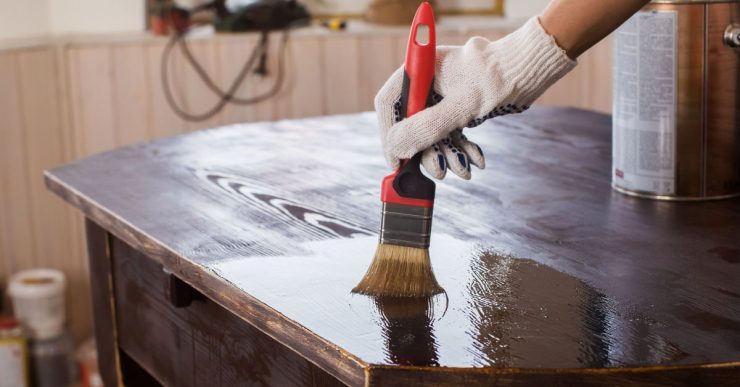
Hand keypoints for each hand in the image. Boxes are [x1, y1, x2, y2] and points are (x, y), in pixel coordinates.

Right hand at [375, 17, 575, 179]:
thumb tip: (397, 148)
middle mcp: (426, 82)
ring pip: (432, 132)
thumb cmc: (497, 79)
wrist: (531, 70)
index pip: (389, 104)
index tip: (397, 162)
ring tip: (463, 171)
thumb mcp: (460, 107)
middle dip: (426, 151)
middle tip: (439, 171)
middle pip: (410, 123)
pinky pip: (450, 132)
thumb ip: (426, 127)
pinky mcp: (457, 107)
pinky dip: (461, 149)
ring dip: (446, 154)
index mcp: (420, 70)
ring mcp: (441, 95)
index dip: (390, 135)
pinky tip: (476, 162)